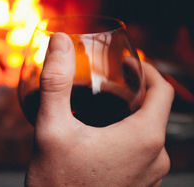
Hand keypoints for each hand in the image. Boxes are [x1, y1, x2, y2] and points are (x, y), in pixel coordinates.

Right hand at [26, 33, 173, 186]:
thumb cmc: (57, 182)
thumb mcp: (52, 126)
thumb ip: (56, 81)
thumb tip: (60, 41)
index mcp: (143, 138)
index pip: (162, 89)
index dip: (146, 69)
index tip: (127, 62)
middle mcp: (156, 158)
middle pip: (154, 110)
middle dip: (131, 90)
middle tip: (105, 82)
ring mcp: (150, 177)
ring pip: (148, 132)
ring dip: (128, 114)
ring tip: (99, 108)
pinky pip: (142, 153)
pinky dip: (127, 136)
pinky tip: (99, 138)